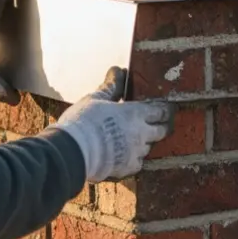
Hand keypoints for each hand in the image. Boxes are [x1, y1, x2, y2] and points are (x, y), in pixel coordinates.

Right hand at [52, 68, 173, 182]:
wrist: (74, 151)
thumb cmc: (84, 121)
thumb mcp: (96, 98)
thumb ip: (111, 86)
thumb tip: (117, 70)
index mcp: (136, 113)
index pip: (161, 110)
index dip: (163, 110)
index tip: (163, 109)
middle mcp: (141, 133)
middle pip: (162, 130)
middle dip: (160, 127)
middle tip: (154, 124)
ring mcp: (136, 152)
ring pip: (149, 147)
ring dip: (144, 143)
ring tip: (132, 140)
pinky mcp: (128, 168)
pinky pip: (137, 163)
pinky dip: (133, 159)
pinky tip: (123, 156)